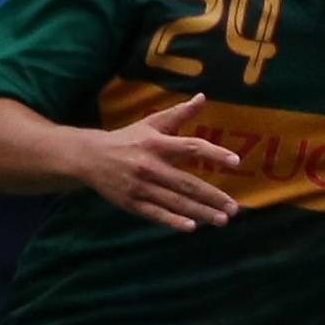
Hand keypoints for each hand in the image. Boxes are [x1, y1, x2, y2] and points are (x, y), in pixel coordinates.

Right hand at [79, 93, 240, 230]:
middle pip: (186, 183)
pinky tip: (191, 227)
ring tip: (222, 220)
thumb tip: (203, 97)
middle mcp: (149, 165)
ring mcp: (140, 186)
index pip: (190, 147)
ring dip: (200, 212)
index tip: (235, 161)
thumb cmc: (127, 139)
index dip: (213, 154)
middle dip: (212, 196)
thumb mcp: (151, 123)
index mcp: (156, 144)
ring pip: (175, 201)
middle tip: (234, 208)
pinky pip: (156, 214)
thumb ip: (179, 113)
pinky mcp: (131, 203)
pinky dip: (173, 221)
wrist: (89, 156)